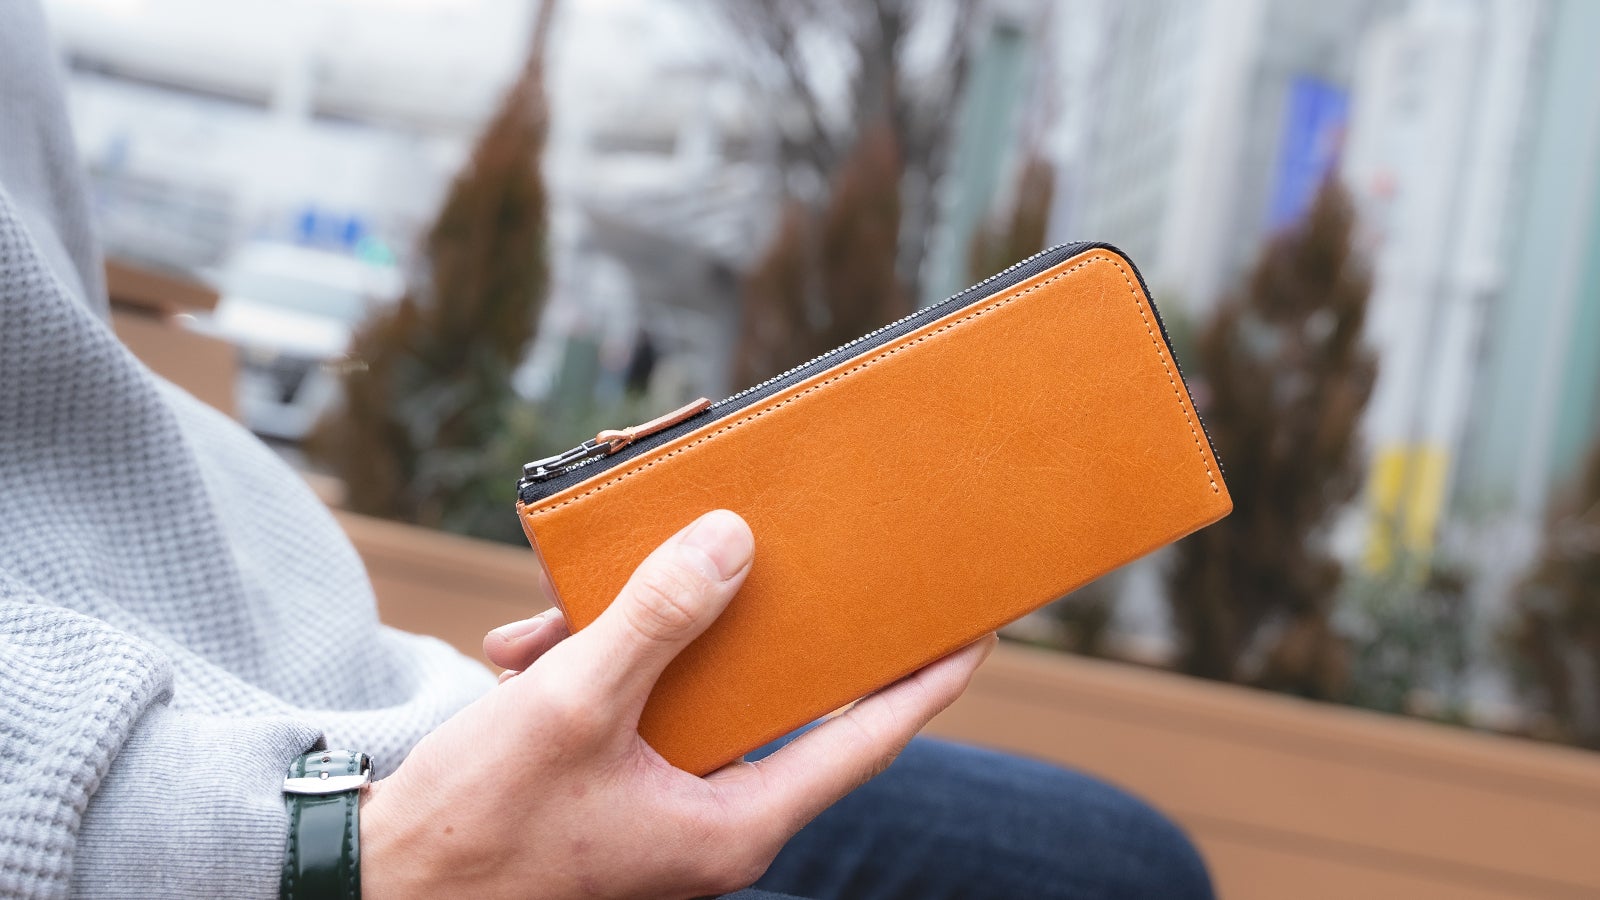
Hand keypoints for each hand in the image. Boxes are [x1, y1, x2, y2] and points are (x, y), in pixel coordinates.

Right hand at [360, 510, 995, 899]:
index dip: (923, 682)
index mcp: (731, 824)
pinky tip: (521, 652)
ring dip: (629, 640)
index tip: (976, 630)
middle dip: (754, 625)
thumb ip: (658, 620)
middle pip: (772, 701)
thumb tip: (734, 545)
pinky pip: (627, 708)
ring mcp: (659, 807)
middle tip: (790, 557)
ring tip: (553, 626)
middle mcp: (708, 820)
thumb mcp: (571, 707)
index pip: (862, 741)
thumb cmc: (473, 827)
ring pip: (685, 692)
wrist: (371, 886)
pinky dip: (584, 668)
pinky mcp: (612, 790)